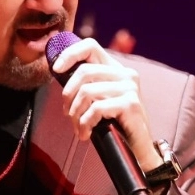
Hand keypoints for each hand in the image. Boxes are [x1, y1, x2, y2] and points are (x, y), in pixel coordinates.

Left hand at [49, 36, 157, 167]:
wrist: (138, 149)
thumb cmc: (115, 125)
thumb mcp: (100, 99)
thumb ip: (86, 85)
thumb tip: (59, 74)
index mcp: (116, 68)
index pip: (91, 46)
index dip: (70, 54)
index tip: (56, 70)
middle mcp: (125, 73)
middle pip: (84, 71)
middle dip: (68, 94)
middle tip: (67, 113)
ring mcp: (130, 87)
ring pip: (87, 92)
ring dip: (76, 114)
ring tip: (77, 128)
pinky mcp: (130, 104)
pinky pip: (96, 109)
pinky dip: (85, 123)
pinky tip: (86, 134)